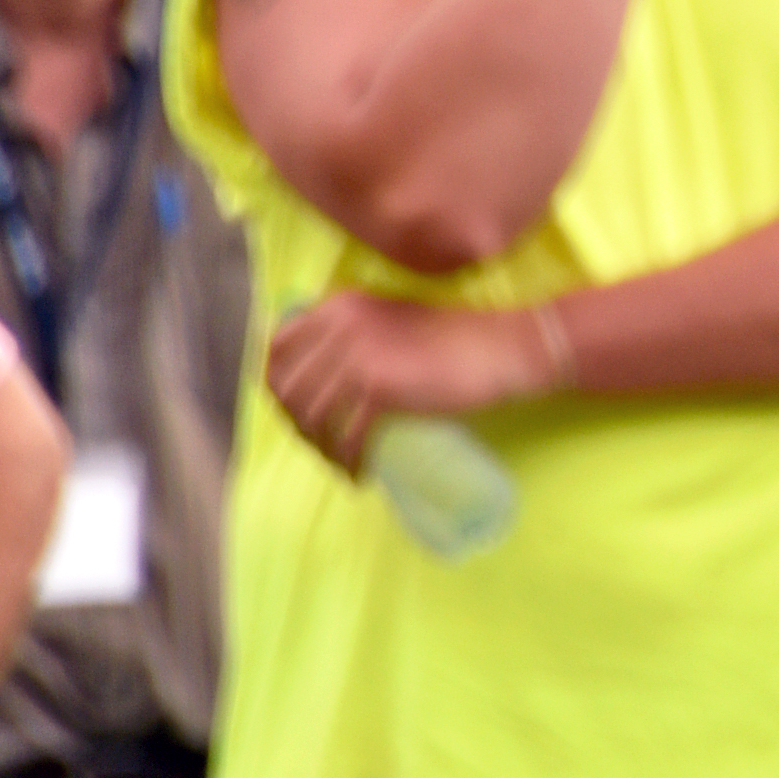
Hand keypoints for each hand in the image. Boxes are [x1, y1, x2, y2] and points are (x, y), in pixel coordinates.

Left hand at [263, 292, 565, 475]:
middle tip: (320, 445)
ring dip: (321, 449)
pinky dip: (349, 460)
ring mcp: (357, 356)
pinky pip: (348, 435)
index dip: (278, 386)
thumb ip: (351, 331)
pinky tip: (360, 472)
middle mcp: (339, 325)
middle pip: (290, 389)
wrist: (500, 346)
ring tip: (340, 463)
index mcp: (338, 305)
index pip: (277, 349)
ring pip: (313, 417)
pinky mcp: (379, 388)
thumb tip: (316, 372)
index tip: (295, 411)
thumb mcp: (389, 318)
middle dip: (297, 425)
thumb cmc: (453, 336)